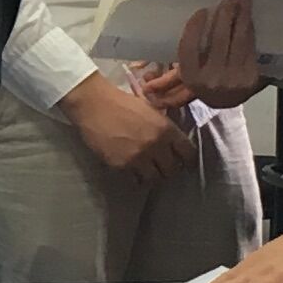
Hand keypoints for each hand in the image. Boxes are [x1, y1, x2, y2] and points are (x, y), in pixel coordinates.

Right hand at [64, 73, 188, 183]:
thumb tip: (173, 143)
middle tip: (163, 167)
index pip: (188, 153)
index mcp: (166, 129)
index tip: (183, 162)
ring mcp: (139, 157)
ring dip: (153, 176)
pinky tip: (132, 170)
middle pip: (172, 170)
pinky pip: (136, 180)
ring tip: (147, 172)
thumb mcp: (150, 110)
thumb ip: (164, 127)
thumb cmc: (122, 102)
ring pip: (155, 179)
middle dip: (169, 170)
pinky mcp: (122, 165)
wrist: (95, 105)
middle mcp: (156, 145)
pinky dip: (136, 178)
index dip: (187, 160)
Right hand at [145, 0, 260, 111]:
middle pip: (217, 41)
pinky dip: (249, 29)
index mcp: (191, 78)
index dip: (194, 28)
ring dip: (240, 17)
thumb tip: (145, 80)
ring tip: (242, 0)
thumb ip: (171, 75)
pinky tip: (249, 15)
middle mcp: (210, 81)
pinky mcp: (249, 77)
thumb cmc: (207, 79)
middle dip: (223, 16)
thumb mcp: (190, 76)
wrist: (231, 99)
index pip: (188, 49)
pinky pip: (249, 47)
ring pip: (236, 41)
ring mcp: (232, 79)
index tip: (201, 10)